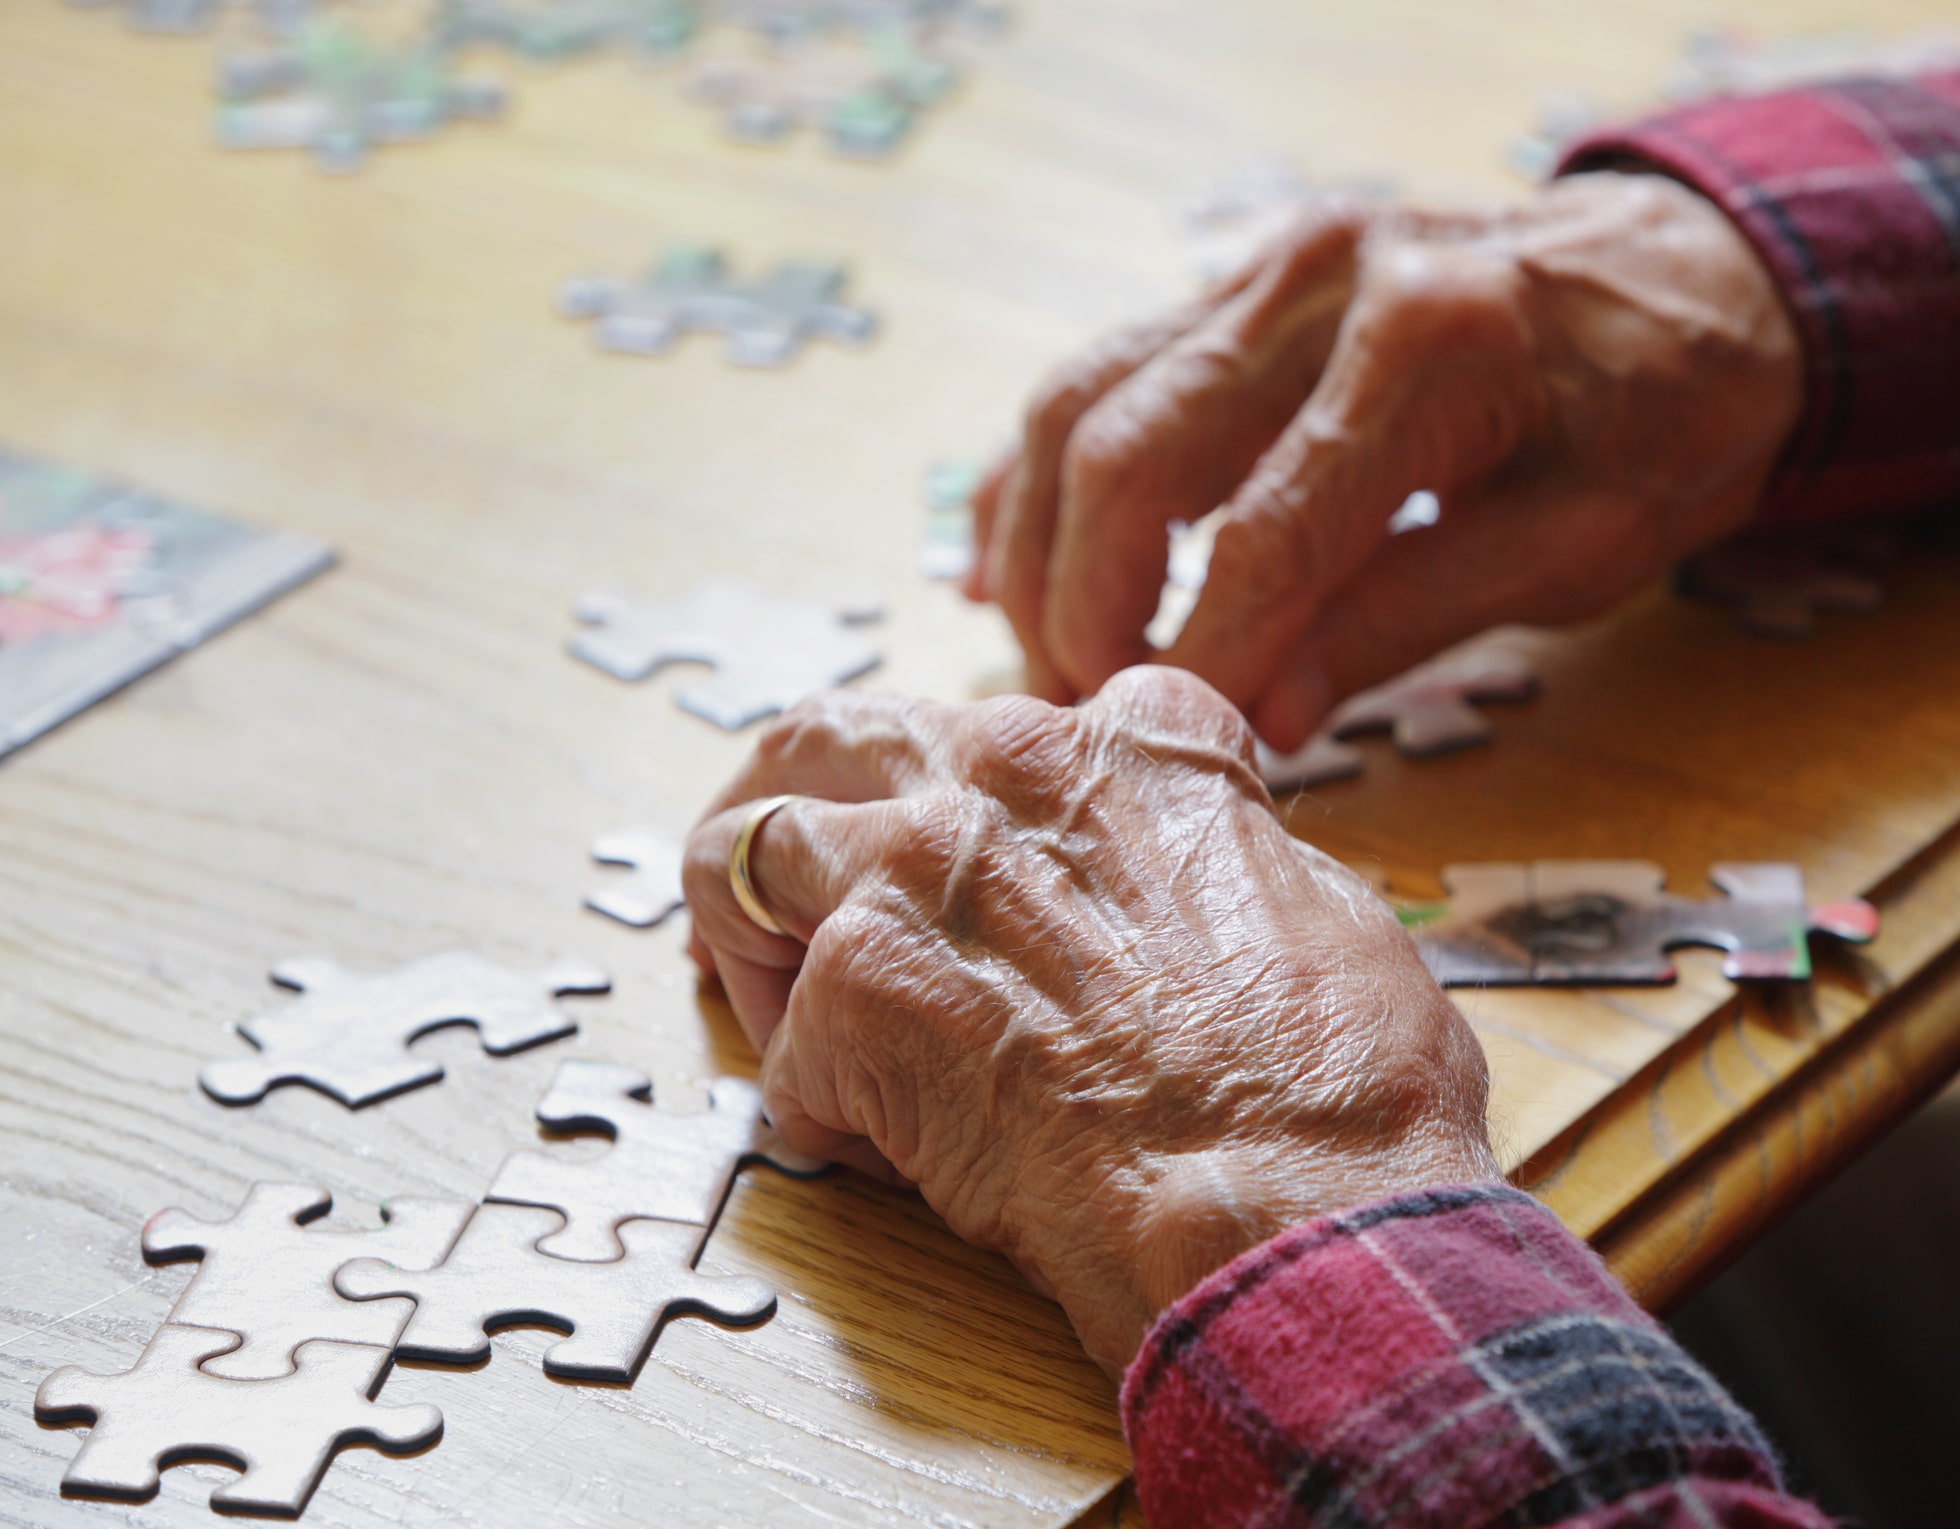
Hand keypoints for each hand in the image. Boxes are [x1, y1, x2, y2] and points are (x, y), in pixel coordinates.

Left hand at [684, 668, 1497, 1374]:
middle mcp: (1006, 770)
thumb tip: (1190, 895)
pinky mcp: (854, 986)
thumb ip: (1214, 859)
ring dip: (750, 932)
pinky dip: (815, 1095)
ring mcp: (915, 867)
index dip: (979, 810)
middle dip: (785, 801)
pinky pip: (782, 1039)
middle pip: (826, 738)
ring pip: (740, 848)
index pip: (1004, 728)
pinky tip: (878, 1147)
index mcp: (1131, 744)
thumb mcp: (1316, 908)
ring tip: (786, 1010)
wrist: (1289, 1199)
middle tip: (775, 881)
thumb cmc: (1337, 1088)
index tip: (980, 871)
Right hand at [968, 171, 1803, 747]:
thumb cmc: (1654, 418)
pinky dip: (1035, 482)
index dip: (1204, 663)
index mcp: (1429, 344)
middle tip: (1089, 726)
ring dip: (1039, 554)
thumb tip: (1258, 717)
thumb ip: (1402, 621)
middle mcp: (1318, 281)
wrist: (1685, 277)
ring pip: (1076, 409)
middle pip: (1127, 459)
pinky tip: (1015, 572)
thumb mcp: (1573, 546)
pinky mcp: (1228, 287)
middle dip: (1085, 613)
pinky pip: (1089, 380)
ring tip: (1051, 668)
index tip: (1173, 761)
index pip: (1266, 536)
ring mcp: (1259, 269)